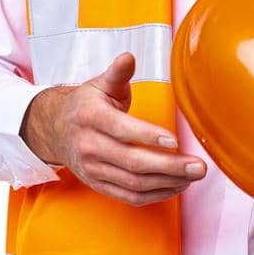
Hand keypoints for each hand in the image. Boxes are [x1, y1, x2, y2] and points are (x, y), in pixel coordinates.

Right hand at [19, 51, 206, 206]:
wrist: (55, 130)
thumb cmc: (86, 104)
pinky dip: (155, 195)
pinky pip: (130, 197)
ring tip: (193, 176)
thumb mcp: (99, 84)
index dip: (148, 136)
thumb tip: (129, 57)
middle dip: (170, 166)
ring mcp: (93, 169)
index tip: (174, 141)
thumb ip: (118, 72)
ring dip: (167, 183)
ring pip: (134, 183)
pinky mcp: (99, 184)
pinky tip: (176, 186)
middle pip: (133, 162)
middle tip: (199, 167)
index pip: (122, 130)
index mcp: (90, 117)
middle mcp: (89, 146)